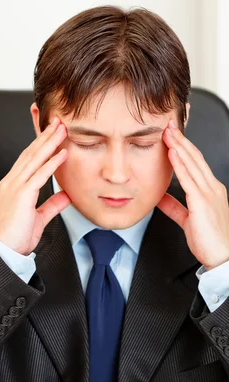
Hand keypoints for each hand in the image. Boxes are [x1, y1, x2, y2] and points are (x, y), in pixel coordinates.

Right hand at [0, 117, 69, 254]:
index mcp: (13, 186)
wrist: (3, 251)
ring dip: (50, 143)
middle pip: (30, 153)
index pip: (28, 159)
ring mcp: (15, 187)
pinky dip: (51, 163)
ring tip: (62, 129)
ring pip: (34, 159)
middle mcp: (12, 182)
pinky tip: (62, 153)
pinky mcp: (21, 195)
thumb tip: (65, 195)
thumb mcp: (38, 218)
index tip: (52, 133)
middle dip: (45, 136)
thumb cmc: (16, 237)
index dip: (40, 145)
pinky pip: (39, 175)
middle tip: (58, 121)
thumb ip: (51, 205)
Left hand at [158, 120, 228, 269]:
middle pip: (195, 158)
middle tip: (169, 125)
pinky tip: (172, 153)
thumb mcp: (187, 219)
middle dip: (181, 140)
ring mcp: (208, 193)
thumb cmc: (209, 240)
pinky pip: (189, 179)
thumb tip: (160, 197)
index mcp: (210, 190)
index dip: (184, 148)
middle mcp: (211, 188)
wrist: (222, 256)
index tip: (172, 136)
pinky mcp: (202, 202)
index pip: (196, 163)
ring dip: (179, 146)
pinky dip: (180, 164)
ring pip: (192, 164)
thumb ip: (174, 207)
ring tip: (167, 132)